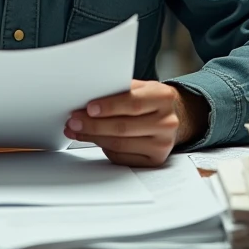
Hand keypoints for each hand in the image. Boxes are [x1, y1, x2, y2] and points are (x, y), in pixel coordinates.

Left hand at [64, 80, 208, 167]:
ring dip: (93, 138)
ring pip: (120, 144)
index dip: (108, 107)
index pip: (132, 103)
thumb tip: (88, 96)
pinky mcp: (154, 160)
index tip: (88, 108)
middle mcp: (166, 122)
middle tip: (74, 121)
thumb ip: (120, 90)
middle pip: (123, 127)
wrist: (173, 116)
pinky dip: (104, 148)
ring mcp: (162, 144)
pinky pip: (122, 157)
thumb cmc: (150, 100)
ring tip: (76, 131)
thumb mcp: (141, 87)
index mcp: (163, 98)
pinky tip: (93, 140)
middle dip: (93, 125)